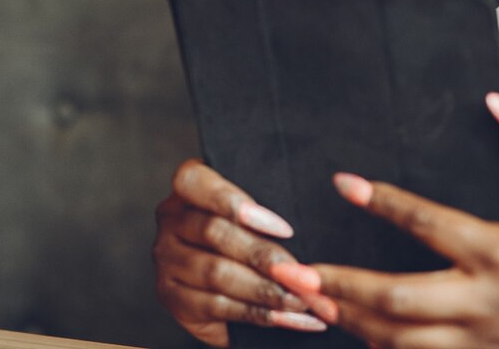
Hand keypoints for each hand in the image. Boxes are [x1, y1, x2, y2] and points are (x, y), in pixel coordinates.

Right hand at [153, 159, 333, 344]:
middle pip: (215, 233)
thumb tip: (331, 197)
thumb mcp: (258, 207)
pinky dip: (261, 314)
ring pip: (217, 274)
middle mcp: (171, 220)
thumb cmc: (254, 228)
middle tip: (304, 273)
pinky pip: (219, 307)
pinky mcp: (173, 298)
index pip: (194, 181)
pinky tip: (292, 318)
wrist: (231, 277)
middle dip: (265, 256)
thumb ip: (271, 200)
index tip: (283, 228)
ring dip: (266, 290)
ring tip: (302, 299)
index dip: (234, 201)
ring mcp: (167, 260)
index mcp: (188, 187)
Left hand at [282, 94, 498, 348]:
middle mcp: (484, 300)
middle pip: (396, 298)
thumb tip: (497, 104)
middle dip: (340, 284)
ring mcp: (481, 341)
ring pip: (400, 340)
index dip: (383, 202)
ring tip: (306, 301)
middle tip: (292, 268)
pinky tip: (355, 335)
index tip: (345, 184)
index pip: (429, 223)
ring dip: (349, 321)